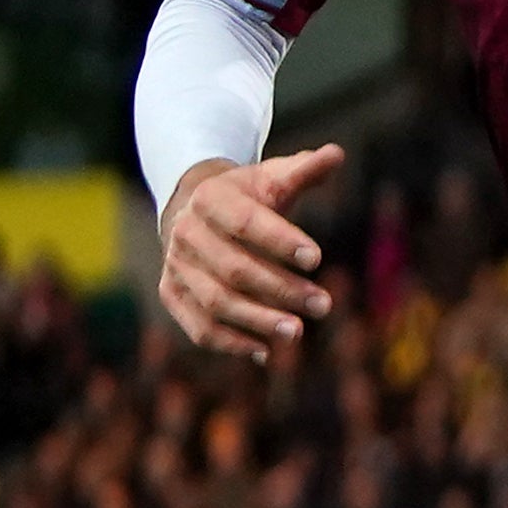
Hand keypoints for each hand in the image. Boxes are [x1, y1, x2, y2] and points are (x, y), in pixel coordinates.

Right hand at [157, 147, 345, 363]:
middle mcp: (185, 233)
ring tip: (298, 333)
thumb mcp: (271, 178)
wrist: (194, 210)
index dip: (280, 240)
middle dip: (281, 290)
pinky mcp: (172, 294)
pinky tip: (265, 352)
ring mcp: (175, 267)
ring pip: (215, 301)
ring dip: (258, 321)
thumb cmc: (247, 196)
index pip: (246, 222)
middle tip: (324, 306)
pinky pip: (197, 326)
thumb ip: (303, 171)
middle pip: (234, 269)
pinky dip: (230, 343)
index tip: (318, 258)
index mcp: (210, 200)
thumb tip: (336, 154)